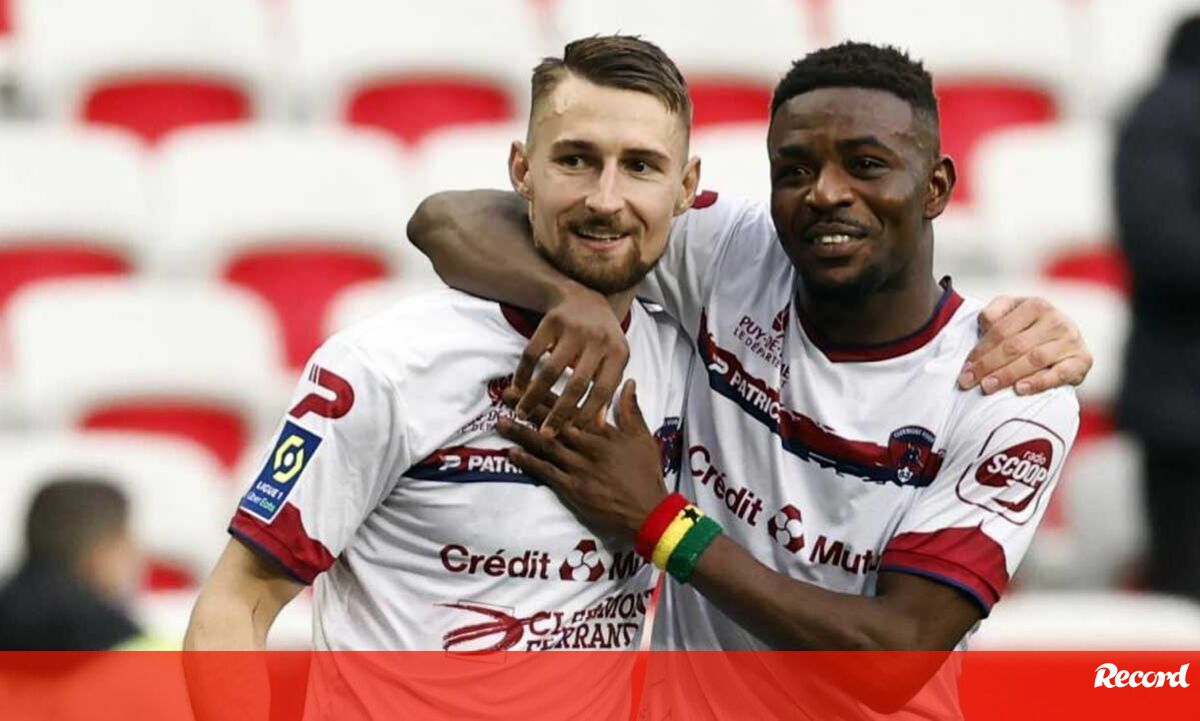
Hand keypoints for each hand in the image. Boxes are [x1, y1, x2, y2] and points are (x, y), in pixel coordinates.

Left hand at [497, 380, 666, 542]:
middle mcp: (587, 446)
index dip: (549, 394)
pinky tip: (512, 453)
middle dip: (528, 407)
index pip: (572, 407)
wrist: (648, 511)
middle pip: (553, 422)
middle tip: (505, 395)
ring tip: (500, 421)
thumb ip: (631, 410)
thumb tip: (629, 382)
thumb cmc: (646, 474)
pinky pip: (546, 472)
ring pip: (546, 445)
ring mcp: (578, 468)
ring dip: (521, 433)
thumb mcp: (643, 438)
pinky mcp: (573, 489)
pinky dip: (529, 462)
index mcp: (603, 432)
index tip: (530, 381)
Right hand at [510, 284, 629, 434]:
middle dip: (559, 413)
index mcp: (618, 352)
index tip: (572, 434)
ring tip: (522, 413)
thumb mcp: (612, 359)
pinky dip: (522, 373)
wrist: (584, 296)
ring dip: (534, 396)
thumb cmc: (602, 337)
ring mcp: (575, 328)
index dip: (587, 414)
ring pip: (551, 370)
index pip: (603, 390)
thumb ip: (606, 389)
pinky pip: (533, 353)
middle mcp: (598, 340)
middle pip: (577, 384)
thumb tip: (596, 426)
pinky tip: (517, 388)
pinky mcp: (552, 321)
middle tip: (545, 434)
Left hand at [959, 296, 1092, 395]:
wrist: (1063, 339)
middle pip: (1014, 346)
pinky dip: (1039, 382)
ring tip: (987, 387)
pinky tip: (1020, 389)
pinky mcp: (1082, 360)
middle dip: (988, 366)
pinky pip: (1060, 374)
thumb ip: (993, 313)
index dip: (980, 351)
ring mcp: (1071, 340)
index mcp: (1035, 305)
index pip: (1001, 331)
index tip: (964, 369)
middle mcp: (1056, 320)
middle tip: (968, 382)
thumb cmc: (1027, 327)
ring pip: (1034, 359)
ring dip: (1007, 375)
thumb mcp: (1009, 312)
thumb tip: (985, 324)